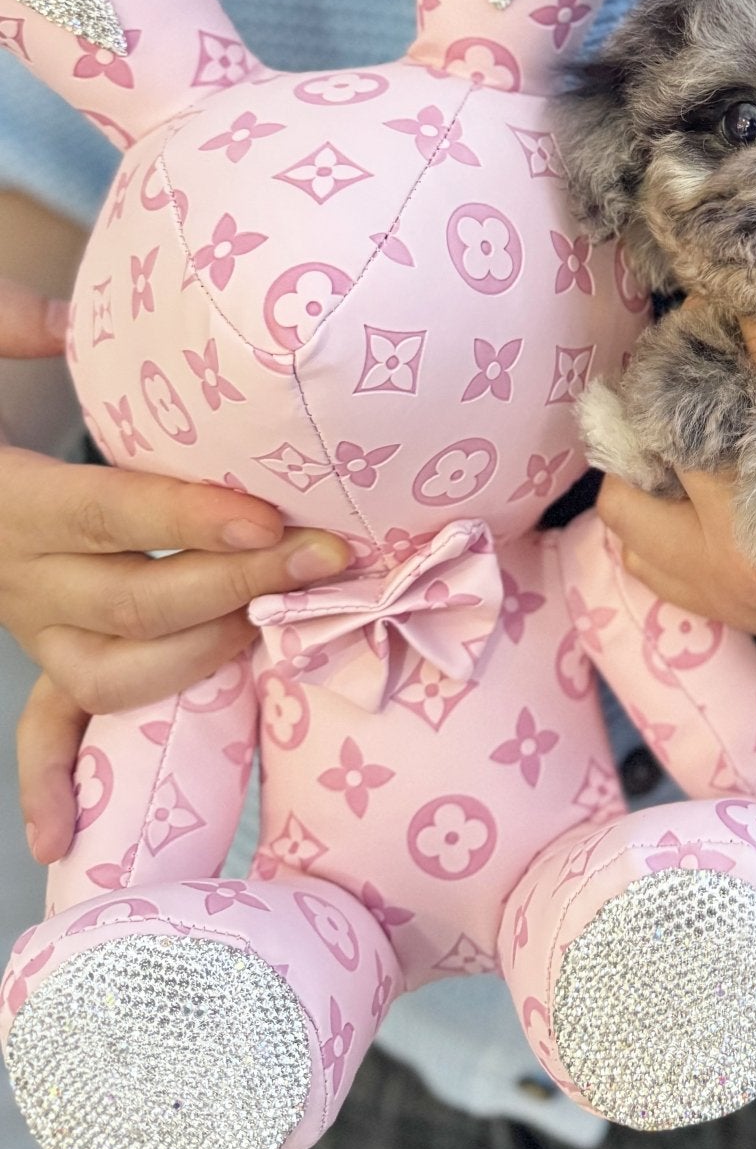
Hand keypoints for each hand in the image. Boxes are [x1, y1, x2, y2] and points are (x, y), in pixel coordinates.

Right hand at [0, 279, 352, 863]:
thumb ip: (15, 328)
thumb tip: (75, 312)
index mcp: (10, 499)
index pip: (109, 514)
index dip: (190, 521)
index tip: (270, 522)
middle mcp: (17, 573)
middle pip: (134, 602)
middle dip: (240, 588)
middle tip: (331, 560)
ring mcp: (29, 623)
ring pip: (111, 674)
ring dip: (202, 659)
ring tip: (280, 631)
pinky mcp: (42, 647)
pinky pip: (46, 725)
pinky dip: (55, 781)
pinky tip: (65, 835)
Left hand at [597, 273, 755, 697]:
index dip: (753, 285)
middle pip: (677, 403)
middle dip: (698, 346)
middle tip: (734, 318)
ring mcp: (738, 582)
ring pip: (631, 480)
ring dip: (656, 427)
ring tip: (707, 392)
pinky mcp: (731, 609)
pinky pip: (636, 543)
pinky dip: (651, 494)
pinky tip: (698, 459)